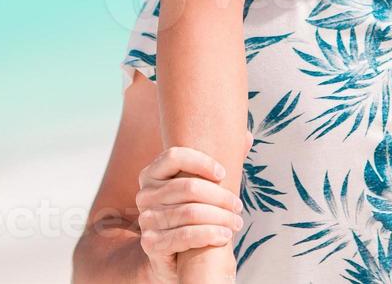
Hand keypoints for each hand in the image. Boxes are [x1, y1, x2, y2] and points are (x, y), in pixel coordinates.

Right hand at [135, 146, 242, 283]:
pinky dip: (209, 234)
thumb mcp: (198, 189)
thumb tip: (246, 136)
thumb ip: (218, 163)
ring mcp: (146, 219)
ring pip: (190, 212)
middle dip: (220, 196)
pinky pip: (185, 235)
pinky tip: (224, 235)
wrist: (171, 255)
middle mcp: (144, 194)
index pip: (174, 156)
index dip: (201, 161)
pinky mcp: (151, 243)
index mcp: (151, 174)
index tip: (223, 173)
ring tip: (236, 222)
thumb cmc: (189, 214)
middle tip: (238, 205)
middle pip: (187, 187)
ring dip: (220, 217)